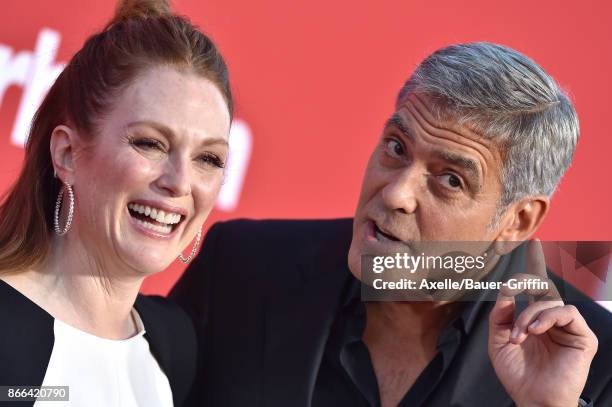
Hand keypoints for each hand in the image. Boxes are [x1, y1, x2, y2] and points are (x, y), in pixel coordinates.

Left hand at [488, 239, 597, 406]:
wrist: (532, 398)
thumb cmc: (517, 373)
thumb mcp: (498, 340)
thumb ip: (501, 314)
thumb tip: (506, 291)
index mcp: (532, 319)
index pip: (534, 288)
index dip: (535, 264)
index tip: (534, 243)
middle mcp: (551, 320)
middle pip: (545, 286)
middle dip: (528, 278)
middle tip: (515, 286)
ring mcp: (568, 328)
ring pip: (549, 301)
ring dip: (529, 315)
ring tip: (521, 335)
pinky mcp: (583, 337)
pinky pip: (566, 312)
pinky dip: (547, 318)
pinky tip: (535, 331)